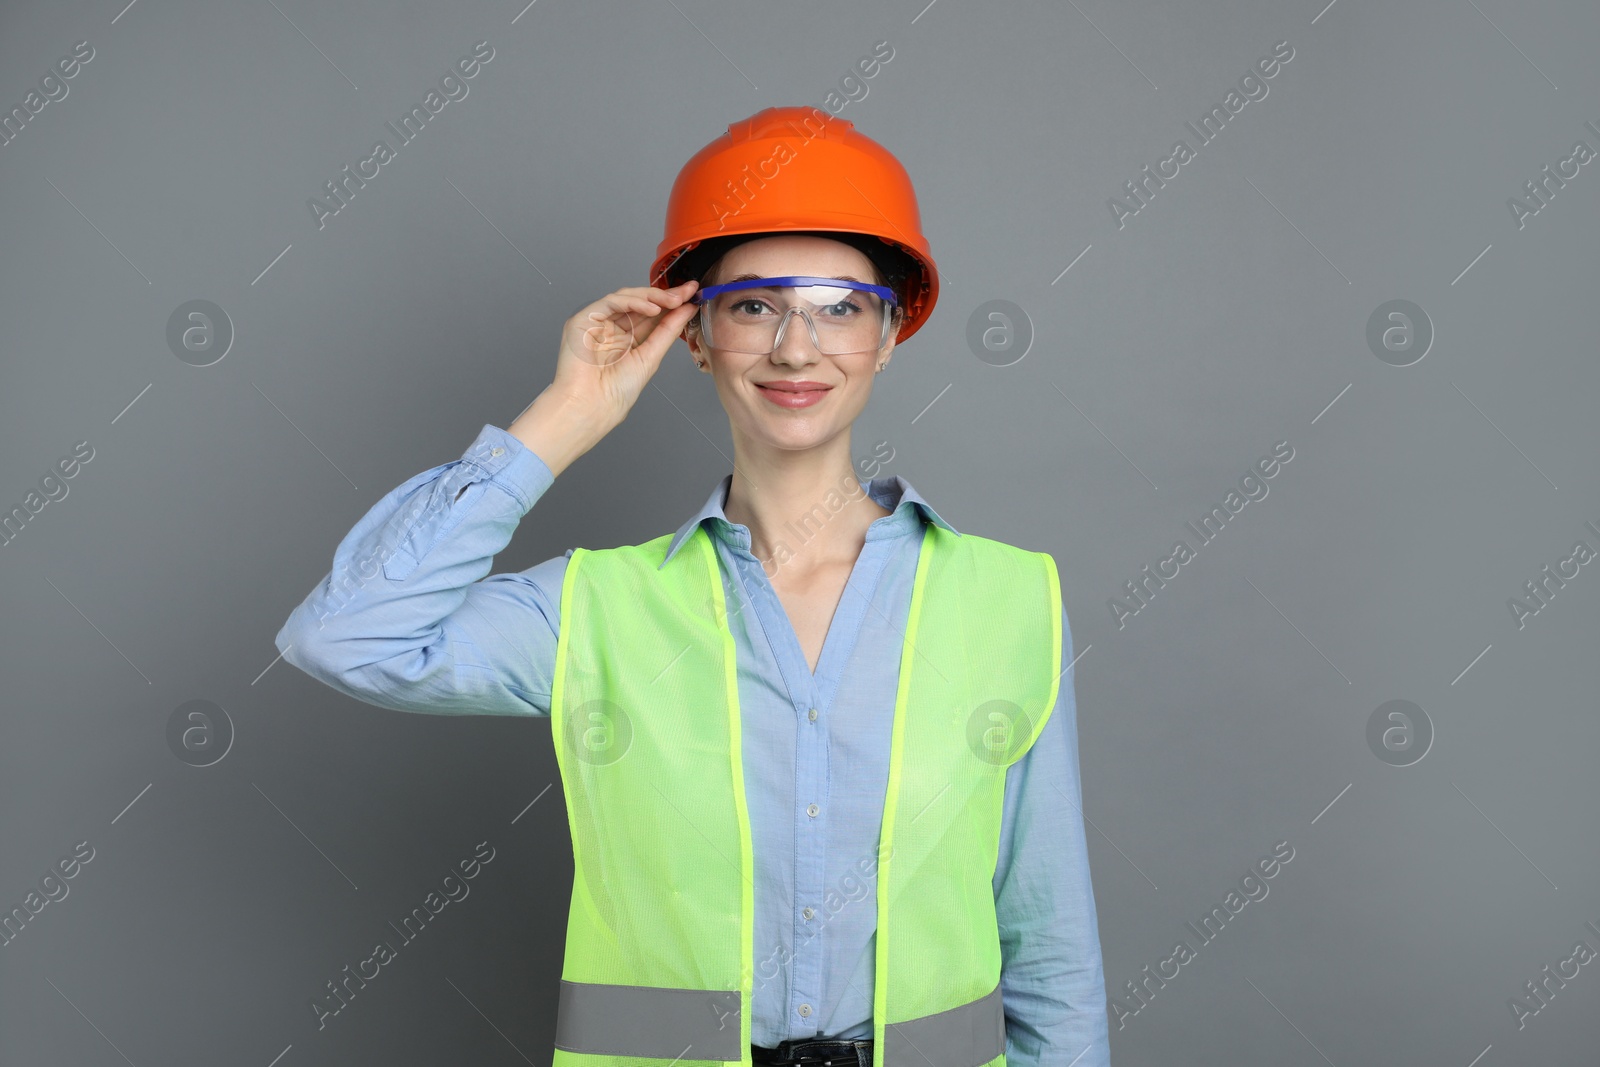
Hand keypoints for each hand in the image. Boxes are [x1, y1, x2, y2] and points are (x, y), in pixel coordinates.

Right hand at [547, 280, 700, 432]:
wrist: (593, 405)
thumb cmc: (615, 392)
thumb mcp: (651, 356)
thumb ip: (668, 330)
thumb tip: (687, 309)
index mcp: (628, 340)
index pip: (652, 315)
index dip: (672, 304)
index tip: (692, 295)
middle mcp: (613, 329)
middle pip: (641, 303)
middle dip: (666, 296)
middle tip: (687, 292)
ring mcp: (598, 323)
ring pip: (626, 298)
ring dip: (652, 296)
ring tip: (673, 301)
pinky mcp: (584, 319)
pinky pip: (610, 302)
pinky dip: (632, 302)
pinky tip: (651, 307)